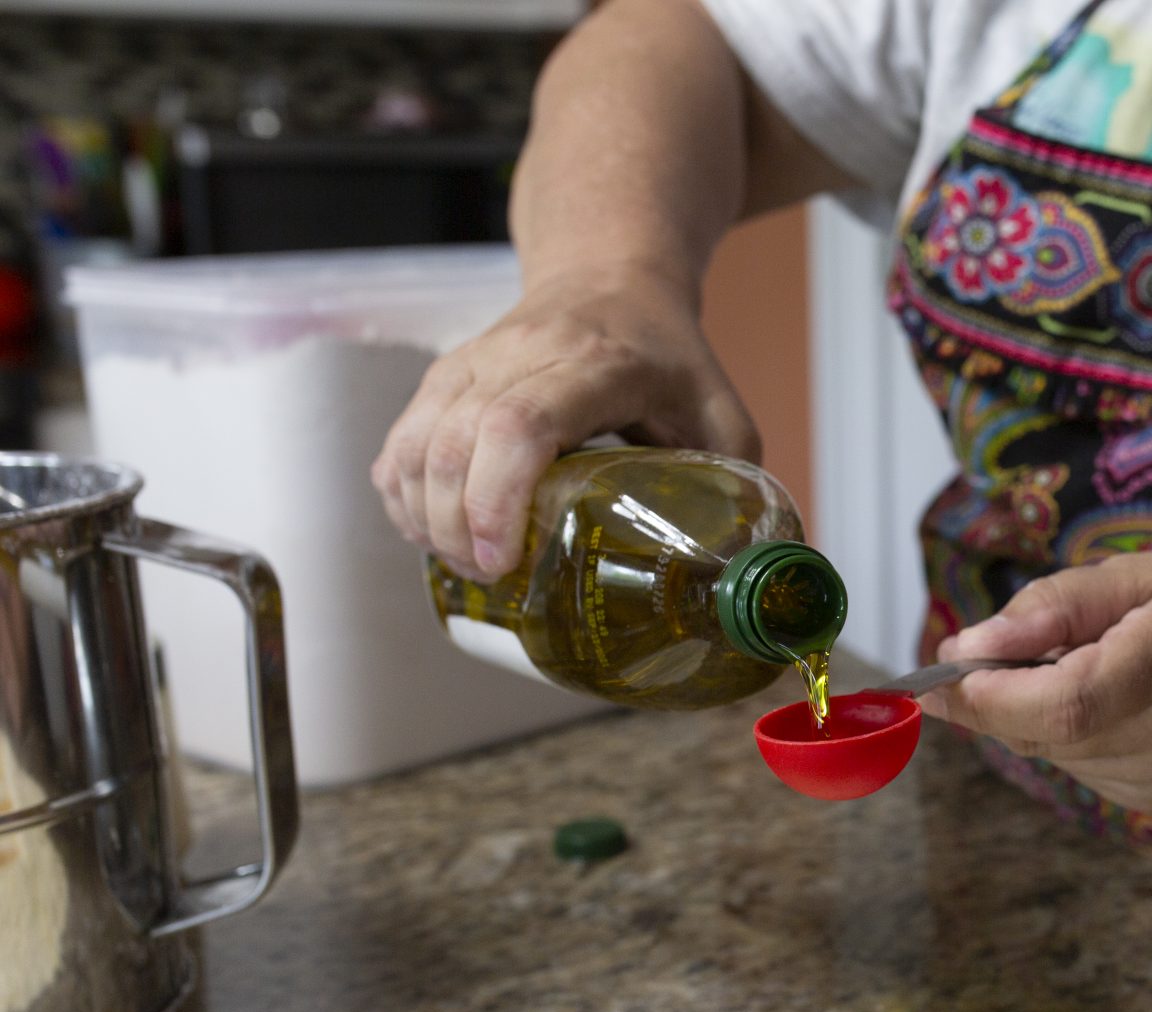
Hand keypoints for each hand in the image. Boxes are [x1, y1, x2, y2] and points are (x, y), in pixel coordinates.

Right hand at [370, 262, 757, 579]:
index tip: (503, 558)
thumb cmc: (670, 357)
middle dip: (459, 527)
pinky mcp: (445, 377)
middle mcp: (523, 354)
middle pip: (457, 443)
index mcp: (598, 364)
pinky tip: (432, 534)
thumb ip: (733, 490)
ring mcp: (474, 362)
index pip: (520, 423)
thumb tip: (735, 579)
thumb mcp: (721, 416)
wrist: (612, 275)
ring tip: (467, 565)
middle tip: (491, 577)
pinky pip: (400, 442)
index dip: (498, 497)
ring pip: (417, 443)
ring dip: (427, 517)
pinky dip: (404, 497)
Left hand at [923, 552, 1151, 814]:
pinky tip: (1116, 699)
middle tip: (1008, 644)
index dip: (987, 694)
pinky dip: (1069, 731)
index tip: (940, 669)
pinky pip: (1077, 766)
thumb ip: (1057, 605)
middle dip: (998, 692)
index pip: (1063, 703)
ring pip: (1051, 750)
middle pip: (1044, 731)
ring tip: (1096, 661)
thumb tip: (969, 644)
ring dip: (1038, 709)